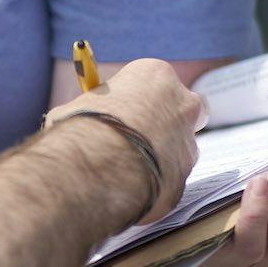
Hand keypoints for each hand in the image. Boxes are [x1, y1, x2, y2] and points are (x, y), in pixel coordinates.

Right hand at [44, 58, 204, 222]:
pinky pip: (168, 182)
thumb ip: (97, 111)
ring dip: (158, 158)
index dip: (138, 98)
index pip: (155, 81)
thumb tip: (85, 123)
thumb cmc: (83, 128)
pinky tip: (125, 190)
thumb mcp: (80, 106)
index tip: (121, 110)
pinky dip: (151, 186)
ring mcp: (187, 145)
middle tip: (137, 135)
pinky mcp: (184, 180)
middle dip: (166, 122)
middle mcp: (182, 105)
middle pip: (184, 110)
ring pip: (178, 150)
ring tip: (122, 169)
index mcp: (157, 76)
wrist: (94, 171)